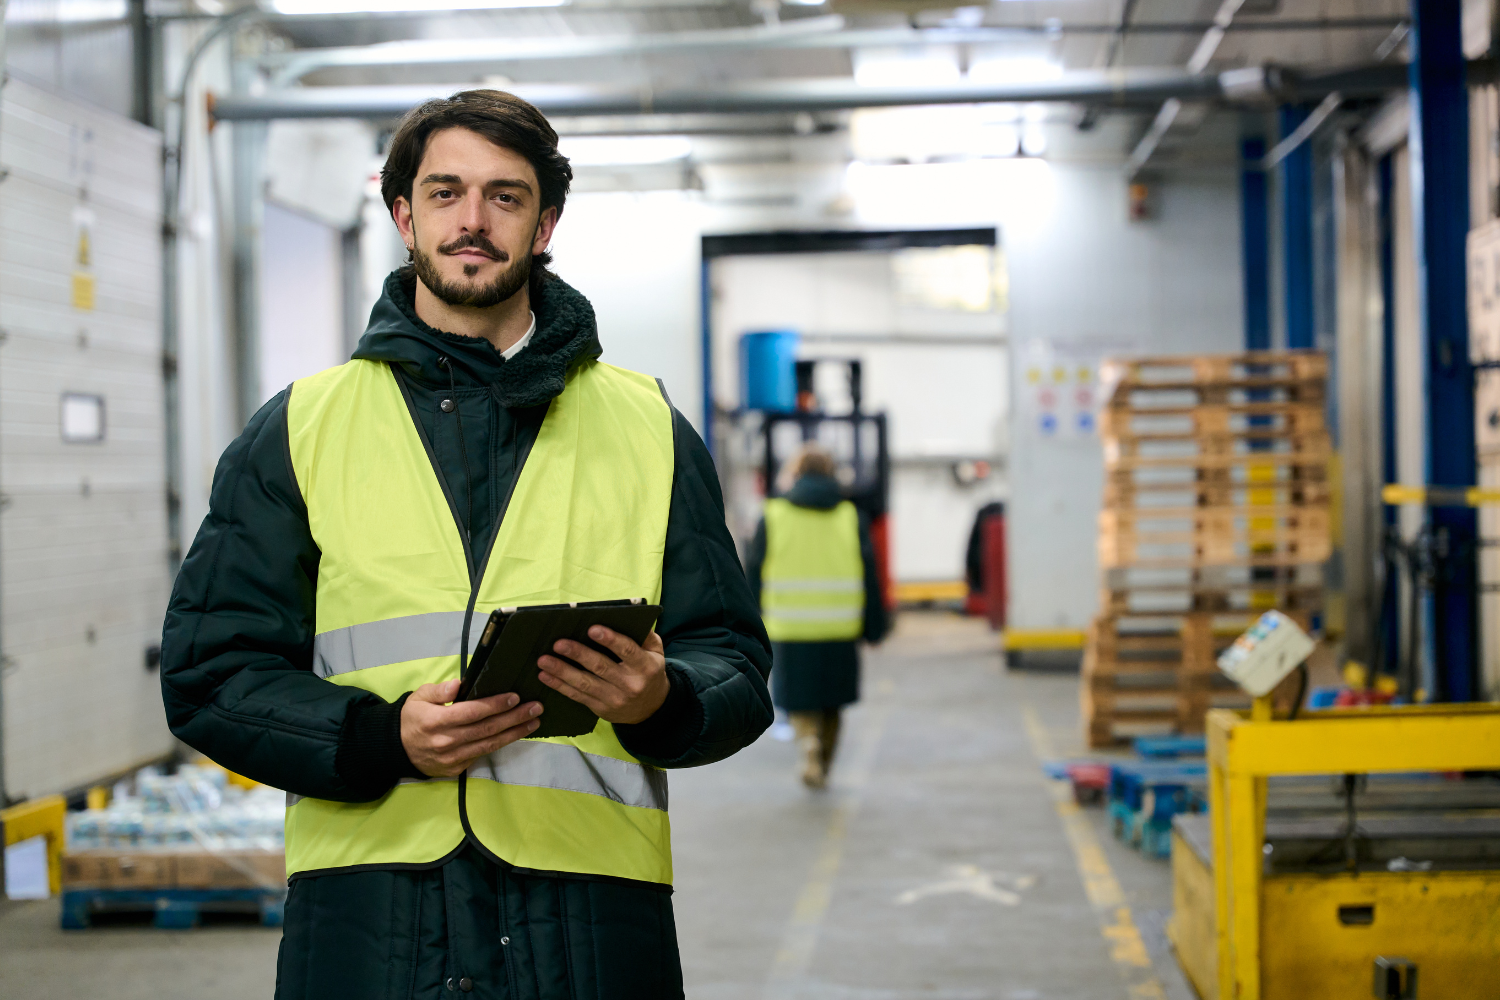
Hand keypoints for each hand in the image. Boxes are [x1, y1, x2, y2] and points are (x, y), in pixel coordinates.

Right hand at [400, 679, 542, 777]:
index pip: (472, 712)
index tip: (515, 697)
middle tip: (536, 707)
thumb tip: (457, 686)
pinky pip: (482, 754)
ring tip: (534, 721)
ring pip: (489, 745)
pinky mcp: (456, 768)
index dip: (495, 705)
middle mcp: (446, 741)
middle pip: (486, 729)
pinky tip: (515, 734)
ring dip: (514, 733)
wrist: (396, 749)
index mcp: (436, 721)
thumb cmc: (412, 718)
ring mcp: (452, 758)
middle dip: (514, 718)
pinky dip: (500, 744)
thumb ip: (439, 691)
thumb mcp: (419, 697)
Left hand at [537, 628, 669, 724]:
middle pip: (601, 667)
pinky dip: (559, 686)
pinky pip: (577, 696)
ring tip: (544, 660)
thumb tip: (631, 617)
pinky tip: (545, 676)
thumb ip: (647, 636)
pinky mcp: (600, 708)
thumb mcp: (656, 654)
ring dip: (562, 671)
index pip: (628, 651)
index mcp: (645, 667)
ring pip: (585, 683)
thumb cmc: (650, 673)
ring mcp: (614, 698)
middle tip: (558, 643)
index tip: (592, 629)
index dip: (610, 640)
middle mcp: (630, 684)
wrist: (651, 710)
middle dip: (578, 654)